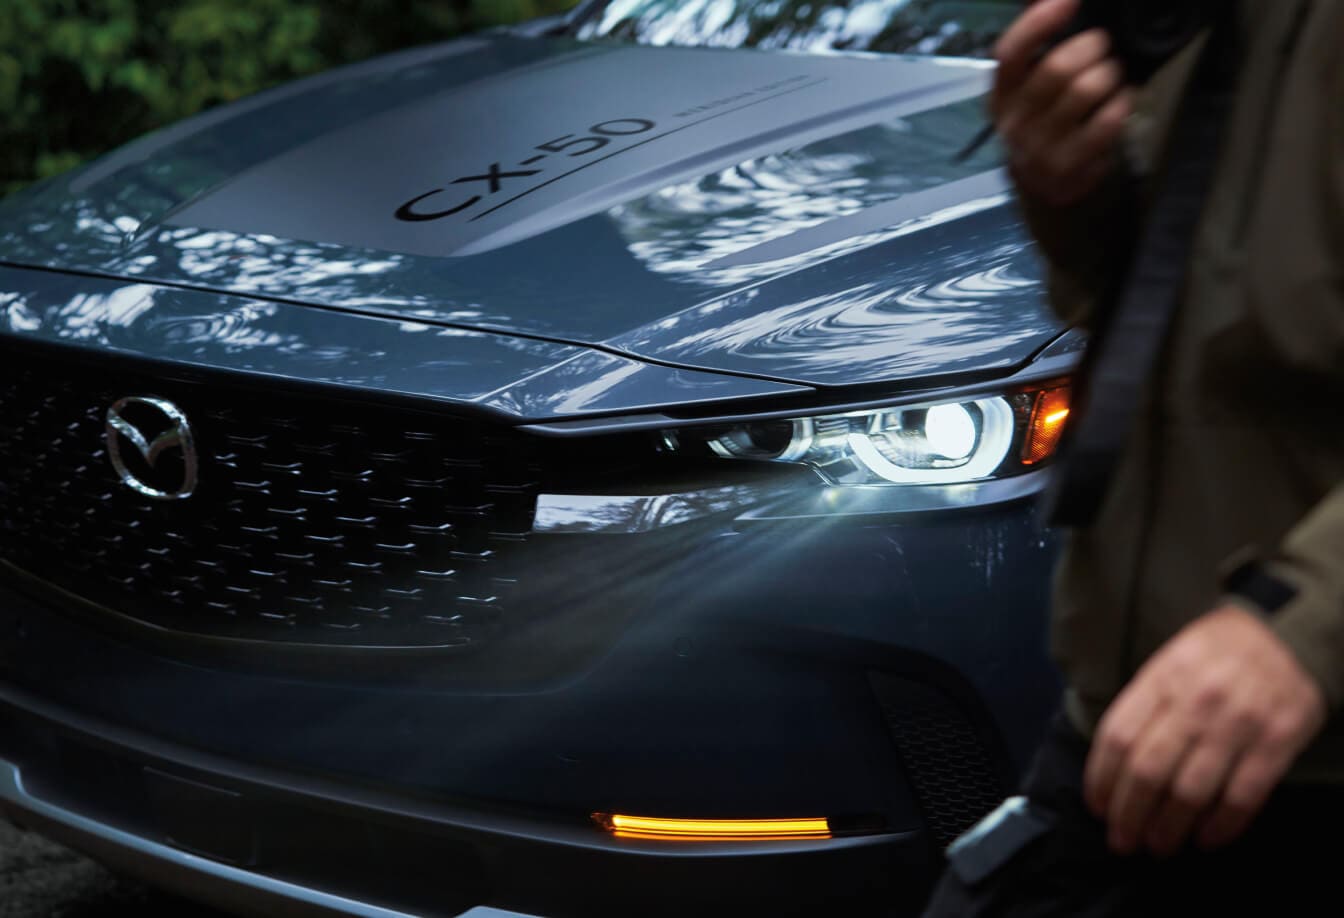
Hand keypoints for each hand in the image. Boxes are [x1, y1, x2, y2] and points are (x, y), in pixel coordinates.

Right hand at [992, 0, 1133, 204]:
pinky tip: (1120, 101)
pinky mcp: (1067, 166)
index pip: (1011, 53)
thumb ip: (1036, 39)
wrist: (1041, 182)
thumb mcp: (1029, 83)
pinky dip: (1121, 104)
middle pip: (1056, 68)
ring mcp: (1039, 146)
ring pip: (1085, 91)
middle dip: (1091, 47)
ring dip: (1110, 74)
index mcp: (1002, 92)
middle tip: (1102, 46)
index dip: (1039, 23)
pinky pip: (1105, 123)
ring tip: (1112, 74)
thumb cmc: (1042, 118)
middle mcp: (1014, 119)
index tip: (1069, 0)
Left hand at [1084, 605, 1325, 855]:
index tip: (1097, 806)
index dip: (1101, 779)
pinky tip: (1205, 840)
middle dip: (1128, 814)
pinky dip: (1221, 825)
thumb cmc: (1215, 650)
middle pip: (1148, 770)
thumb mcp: (1168, 660)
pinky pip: (1243, 796)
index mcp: (1161, 679)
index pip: (1117, 736)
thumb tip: (1112, 762)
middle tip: (1122, 841)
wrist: (1285, 632)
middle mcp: (1195, 702)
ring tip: (1158, 846)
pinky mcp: (1276, 743)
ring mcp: (1237, 724)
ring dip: (1169, 827)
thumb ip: (1142, 704)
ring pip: (1191, 790)